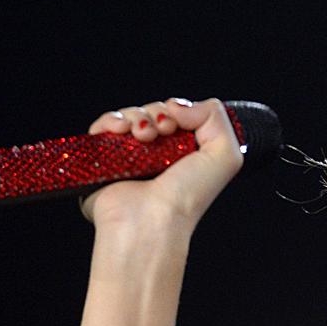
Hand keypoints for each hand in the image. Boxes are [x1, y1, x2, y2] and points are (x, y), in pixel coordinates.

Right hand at [79, 97, 244, 235]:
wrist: (151, 220)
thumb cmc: (188, 196)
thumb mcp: (225, 155)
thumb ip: (216, 117)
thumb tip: (178, 105)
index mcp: (184, 153)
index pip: (178, 115)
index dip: (178, 110)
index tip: (179, 122)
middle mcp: (156, 154)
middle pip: (153, 111)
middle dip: (159, 113)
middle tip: (164, 130)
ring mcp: (128, 156)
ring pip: (129, 116)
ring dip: (138, 116)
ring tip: (144, 136)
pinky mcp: (101, 159)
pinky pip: (103, 126)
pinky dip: (112, 121)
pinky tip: (121, 131)